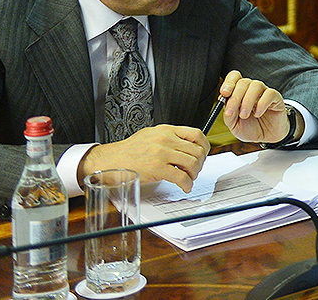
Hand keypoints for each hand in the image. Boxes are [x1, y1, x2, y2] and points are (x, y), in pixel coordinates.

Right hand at [79, 125, 208, 191]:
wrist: (112, 159)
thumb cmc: (130, 150)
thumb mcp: (151, 134)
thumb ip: (169, 137)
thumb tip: (185, 145)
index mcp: (166, 130)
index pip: (196, 134)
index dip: (204, 145)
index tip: (203, 153)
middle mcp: (166, 139)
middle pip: (196, 150)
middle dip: (200, 163)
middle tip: (195, 169)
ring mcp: (162, 153)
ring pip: (192, 163)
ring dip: (194, 173)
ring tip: (189, 178)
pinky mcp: (158, 168)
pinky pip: (181, 177)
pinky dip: (187, 184)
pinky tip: (185, 187)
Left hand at [218, 70, 291, 144]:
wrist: (266, 138)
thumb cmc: (251, 129)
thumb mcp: (234, 125)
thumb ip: (228, 114)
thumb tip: (224, 104)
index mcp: (240, 92)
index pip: (234, 77)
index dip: (229, 83)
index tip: (224, 94)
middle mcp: (252, 89)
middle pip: (243, 82)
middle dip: (235, 97)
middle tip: (232, 112)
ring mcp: (264, 92)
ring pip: (256, 85)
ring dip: (247, 101)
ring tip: (244, 115)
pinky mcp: (276, 98)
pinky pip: (269, 94)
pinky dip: (262, 104)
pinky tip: (258, 114)